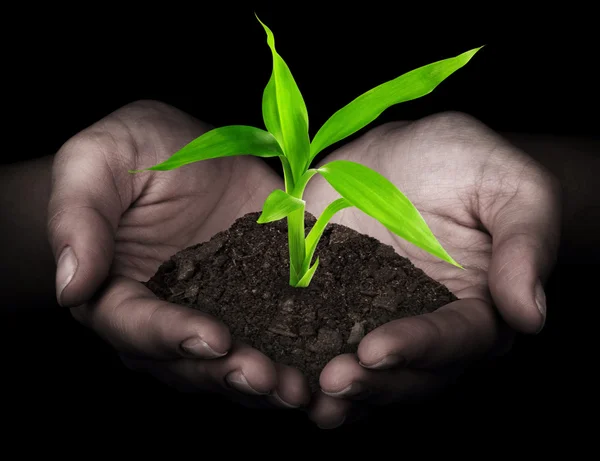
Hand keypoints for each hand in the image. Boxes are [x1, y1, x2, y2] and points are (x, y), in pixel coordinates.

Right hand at [47, 100, 309, 408]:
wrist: (179, 150)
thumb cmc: (127, 152)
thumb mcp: (94, 162)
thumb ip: (78, 219)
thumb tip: (71, 284)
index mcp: (119, 291)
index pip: (137, 325)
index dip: (173, 337)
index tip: (213, 339)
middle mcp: (169, 314)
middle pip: (192, 361)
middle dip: (231, 373)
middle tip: (271, 379)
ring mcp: (218, 308)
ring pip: (236, 359)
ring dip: (269, 380)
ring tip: (302, 388)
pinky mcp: (260, 293)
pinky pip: (277, 330)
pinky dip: (300, 351)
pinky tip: (329, 364)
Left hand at [302, 111, 560, 427]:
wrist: (407, 153)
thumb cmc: (467, 163)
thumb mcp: (509, 186)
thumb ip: (525, 244)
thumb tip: (530, 315)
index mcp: (475, 307)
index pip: (455, 339)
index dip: (419, 349)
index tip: (377, 350)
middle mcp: (424, 326)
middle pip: (406, 374)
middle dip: (369, 383)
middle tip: (332, 382)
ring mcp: (374, 318)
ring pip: (361, 371)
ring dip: (331, 390)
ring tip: (297, 393)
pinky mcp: (331, 302)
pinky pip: (315, 338)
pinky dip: (295, 357)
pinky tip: (269, 363)